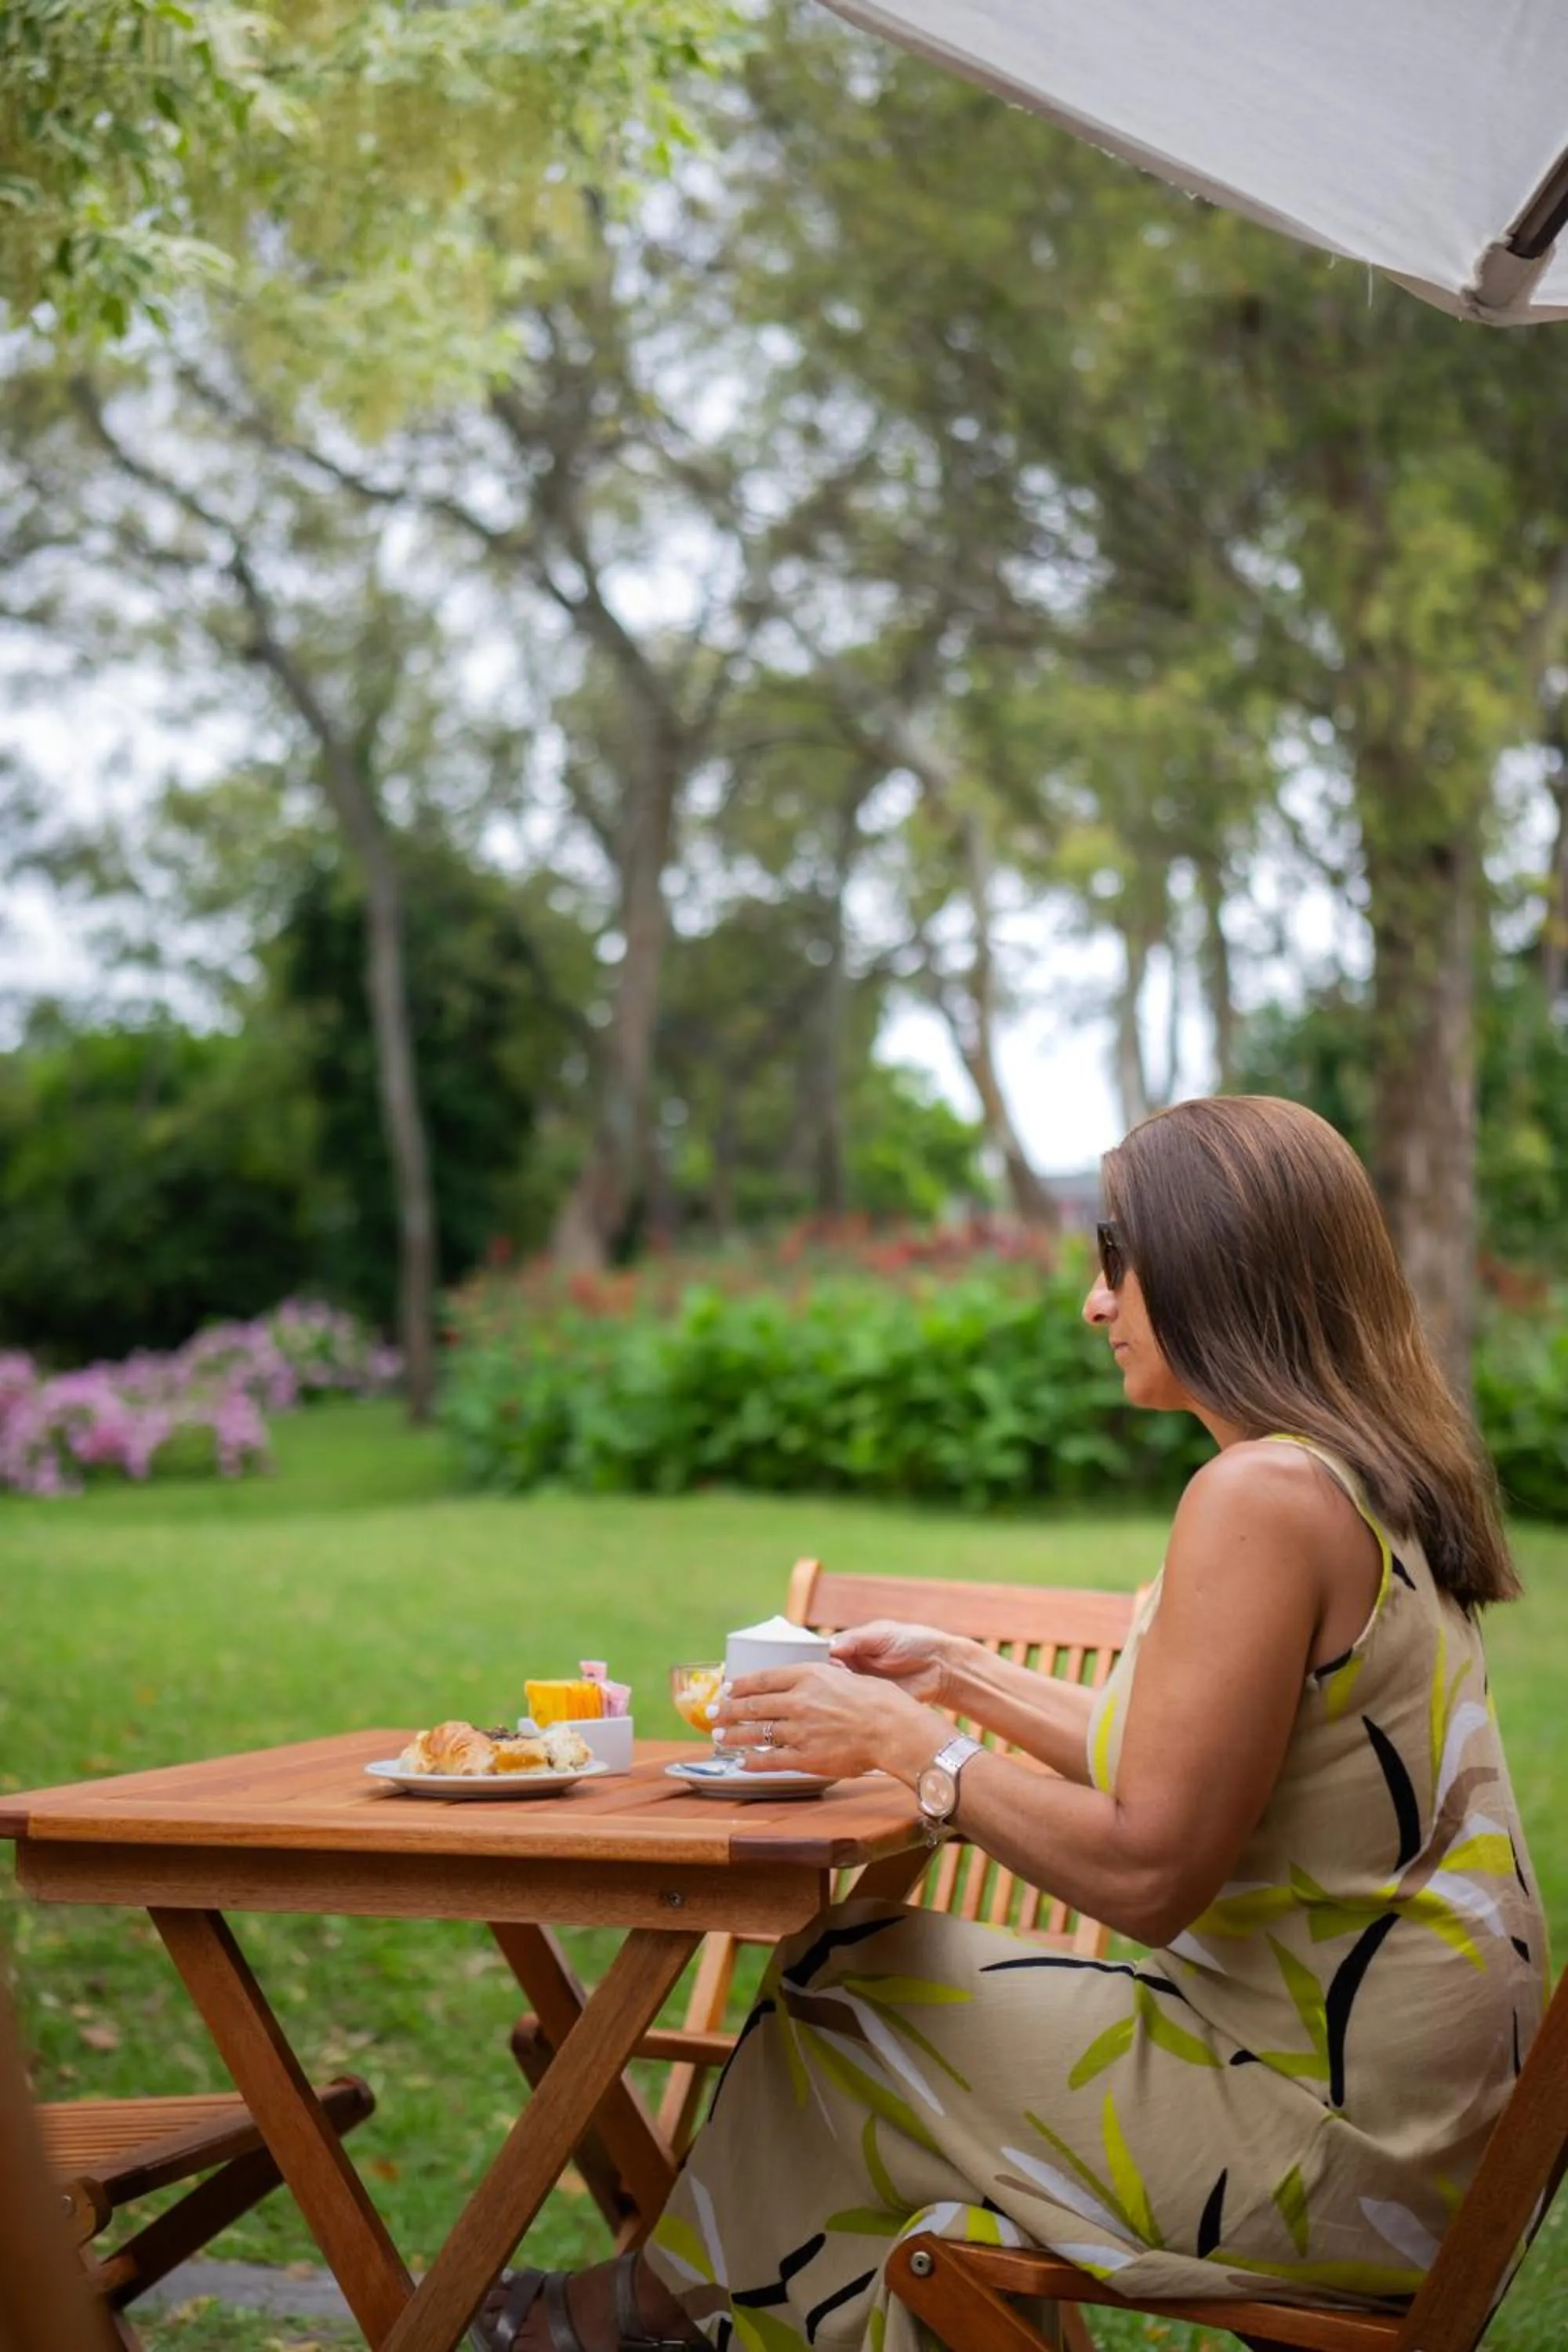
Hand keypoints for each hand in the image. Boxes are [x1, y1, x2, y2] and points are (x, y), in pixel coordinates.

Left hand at [714, 1660, 941, 1783]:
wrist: (893, 1729)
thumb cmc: (880, 1701)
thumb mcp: (846, 1675)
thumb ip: (821, 1679)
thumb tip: (808, 1681)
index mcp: (808, 1675)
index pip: (764, 1678)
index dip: (741, 1685)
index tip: (728, 1687)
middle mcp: (798, 1700)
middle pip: (753, 1705)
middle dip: (728, 1710)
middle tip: (712, 1713)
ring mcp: (799, 1730)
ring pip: (756, 1732)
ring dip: (734, 1735)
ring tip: (720, 1737)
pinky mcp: (805, 1757)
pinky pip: (771, 1759)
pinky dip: (753, 1761)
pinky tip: (743, 1762)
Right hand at [828, 1618, 959, 1706]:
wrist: (940, 1666)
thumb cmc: (913, 1641)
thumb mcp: (882, 1635)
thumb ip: (856, 1640)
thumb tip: (830, 1646)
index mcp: (851, 1647)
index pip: (825, 1654)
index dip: (820, 1661)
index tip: (822, 1665)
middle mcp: (852, 1668)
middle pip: (827, 1676)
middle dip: (826, 1680)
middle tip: (832, 1679)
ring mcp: (861, 1687)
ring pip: (838, 1694)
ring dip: (836, 1695)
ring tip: (842, 1693)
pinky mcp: (872, 1704)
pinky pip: (855, 1709)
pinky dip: (850, 1709)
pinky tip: (850, 1708)